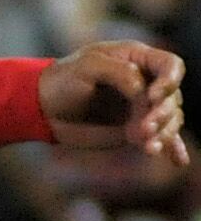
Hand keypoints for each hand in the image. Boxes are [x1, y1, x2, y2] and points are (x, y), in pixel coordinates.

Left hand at [40, 40, 185, 165]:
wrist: (43, 108)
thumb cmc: (62, 80)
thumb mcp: (86, 67)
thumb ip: (119, 72)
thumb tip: (143, 91)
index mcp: (136, 59)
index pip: (171, 65)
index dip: (170, 81)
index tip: (152, 96)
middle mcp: (146, 82)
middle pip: (173, 97)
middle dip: (163, 114)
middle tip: (144, 128)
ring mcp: (143, 107)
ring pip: (171, 119)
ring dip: (165, 133)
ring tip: (147, 146)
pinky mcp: (138, 128)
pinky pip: (163, 137)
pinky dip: (172, 148)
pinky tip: (178, 160)